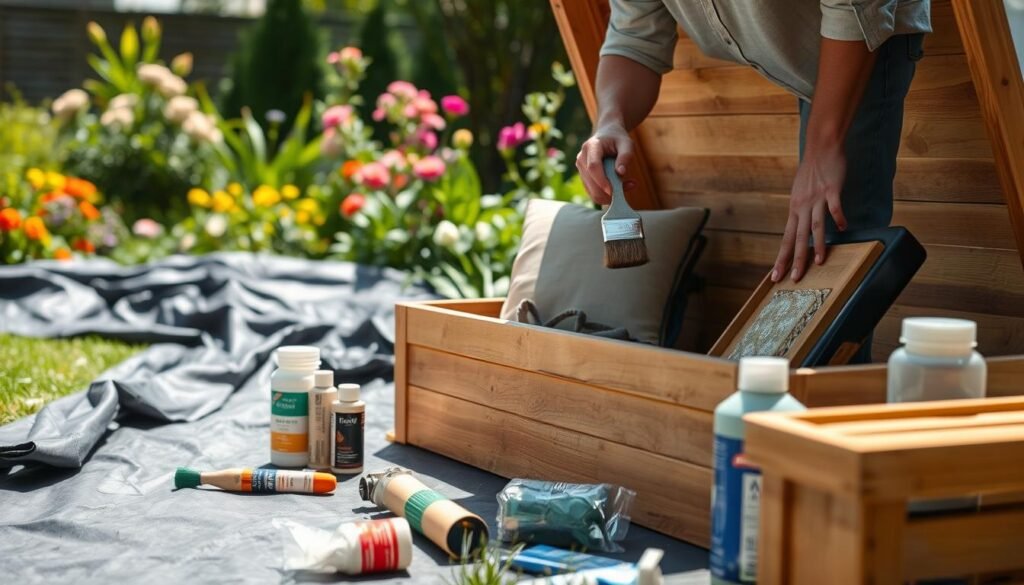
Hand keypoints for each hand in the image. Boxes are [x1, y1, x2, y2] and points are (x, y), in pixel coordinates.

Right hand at [575, 124, 635, 204]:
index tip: (613, 191)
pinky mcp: (584, 177)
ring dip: (609, 195)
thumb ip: (625, 156)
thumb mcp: (627, 143)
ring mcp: (581, 169)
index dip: (602, 180)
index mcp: (591, 147)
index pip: (593, 167)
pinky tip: (620, 187)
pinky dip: (607, 195)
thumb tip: (620, 173)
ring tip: (627, 185)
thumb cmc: (618, 139)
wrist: (607, 135)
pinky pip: (593, 192)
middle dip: (607, 192)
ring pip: (591, 191)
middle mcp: (582, 158)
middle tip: (628, 187)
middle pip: (591, 182)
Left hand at [771, 142, 848, 282]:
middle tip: (793, 278)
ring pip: (815, 225)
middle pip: (798, 237)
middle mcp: (802, 206)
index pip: (786, 239)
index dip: (781, 258)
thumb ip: (800, 211)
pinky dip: (838, 217)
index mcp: (794, 209)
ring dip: (816, 244)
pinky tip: (843, 228)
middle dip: (795, 260)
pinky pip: (834, 206)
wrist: (820, 147)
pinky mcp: (831, 189)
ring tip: (817, 262)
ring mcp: (816, 198)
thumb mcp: (800, 193)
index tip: (776, 276)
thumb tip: (801, 228)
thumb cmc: (812, 171)